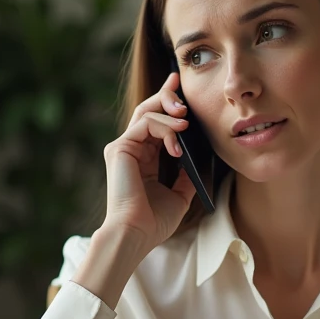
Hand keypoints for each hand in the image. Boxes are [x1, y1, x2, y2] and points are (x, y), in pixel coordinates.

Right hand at [101, 71, 196, 252]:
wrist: (137, 234)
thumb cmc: (154, 222)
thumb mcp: (180, 195)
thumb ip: (187, 176)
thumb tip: (200, 161)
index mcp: (143, 158)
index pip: (156, 122)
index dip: (168, 103)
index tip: (181, 89)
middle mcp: (131, 149)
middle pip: (149, 109)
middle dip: (167, 95)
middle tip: (181, 84)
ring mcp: (123, 147)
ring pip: (147, 111)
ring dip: (169, 109)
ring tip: (187, 120)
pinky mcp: (120, 148)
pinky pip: (145, 123)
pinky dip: (164, 128)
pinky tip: (178, 141)